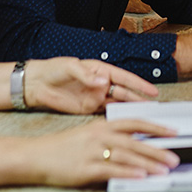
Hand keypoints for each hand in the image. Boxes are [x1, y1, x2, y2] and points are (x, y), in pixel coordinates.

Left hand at [23, 58, 159, 113]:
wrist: (37, 84)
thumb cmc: (52, 69)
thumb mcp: (70, 67)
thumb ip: (87, 76)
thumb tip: (104, 82)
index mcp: (99, 69)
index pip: (124, 77)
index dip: (139, 84)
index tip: (152, 92)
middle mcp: (101, 83)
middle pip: (125, 92)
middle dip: (140, 100)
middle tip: (155, 109)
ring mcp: (96, 96)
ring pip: (119, 104)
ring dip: (131, 110)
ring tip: (145, 118)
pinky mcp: (89, 108)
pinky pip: (107, 113)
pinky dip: (117, 118)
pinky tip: (127, 123)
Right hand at [29, 118, 178, 186]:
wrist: (36, 155)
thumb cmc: (62, 147)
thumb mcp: (86, 134)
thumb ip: (109, 137)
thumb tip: (133, 144)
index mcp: (100, 126)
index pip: (133, 123)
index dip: (155, 127)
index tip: (173, 132)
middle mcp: (98, 136)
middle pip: (134, 141)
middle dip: (157, 149)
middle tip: (175, 157)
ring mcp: (92, 152)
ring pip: (126, 155)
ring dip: (148, 162)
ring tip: (164, 168)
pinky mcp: (86, 168)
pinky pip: (111, 169)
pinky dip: (127, 172)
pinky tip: (140, 176)